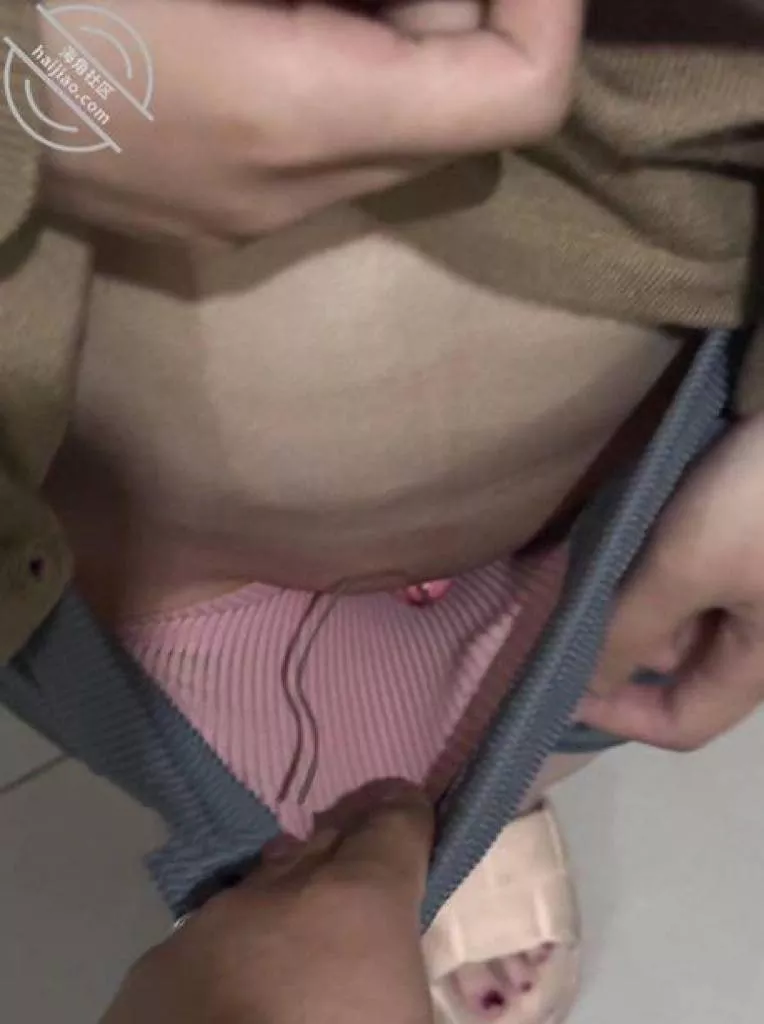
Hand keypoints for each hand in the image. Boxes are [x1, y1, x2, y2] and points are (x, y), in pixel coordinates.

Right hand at [40, 0, 582, 240]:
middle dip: (459, 8)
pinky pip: (325, 152)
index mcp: (296, 114)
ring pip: (392, 137)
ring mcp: (248, 219)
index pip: (515, 95)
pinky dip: (333, 78)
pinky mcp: (213, 217)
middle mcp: (291, 195)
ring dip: (391, 41)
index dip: (550, 0)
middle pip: (461, 116)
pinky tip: (260, 23)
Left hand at [100, 787, 433, 1023]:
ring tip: (292, 943)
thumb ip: (401, 970)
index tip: (409, 808)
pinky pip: (203, 943)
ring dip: (281, 908)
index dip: (405, 815)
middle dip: (344, 851)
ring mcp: (209, 923)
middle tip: (357, 869)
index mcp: (359, 899)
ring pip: (256, 894)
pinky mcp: (154, 969)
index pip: (393, 824)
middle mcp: (281, 891)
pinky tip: (229, 995)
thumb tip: (390, 969)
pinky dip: (226, 957)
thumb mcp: (409, 1015)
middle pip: (322, 844)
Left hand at [578, 414, 763, 750]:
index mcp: (761, 663)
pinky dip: (658, 567)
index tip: (561, 686)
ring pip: (682, 618)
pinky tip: (631, 533)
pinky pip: (694, 579)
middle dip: (621, 638)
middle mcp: (763, 637)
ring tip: (601, 557)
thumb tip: (588, 688)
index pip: (683, 724)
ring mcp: (757, 592)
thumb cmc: (756, 503)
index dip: (619, 715)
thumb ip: (630, 630)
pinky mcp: (750, 551)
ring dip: (635, 597)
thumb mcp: (683, 567)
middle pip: (677, 665)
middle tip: (571, 598)